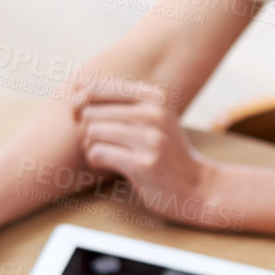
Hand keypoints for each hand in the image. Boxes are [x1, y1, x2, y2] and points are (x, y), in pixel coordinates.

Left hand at [73, 78, 224, 227]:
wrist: (199, 187)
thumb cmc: (168, 152)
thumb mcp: (156, 118)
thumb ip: (123, 103)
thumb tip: (75, 89)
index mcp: (155, 98)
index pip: (100, 87)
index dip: (81, 101)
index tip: (83, 115)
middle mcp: (153, 114)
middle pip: (90, 111)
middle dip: (87, 128)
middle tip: (100, 140)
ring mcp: (150, 139)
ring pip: (91, 132)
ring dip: (91, 146)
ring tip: (107, 153)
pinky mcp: (143, 164)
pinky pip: (97, 153)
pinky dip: (96, 160)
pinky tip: (109, 164)